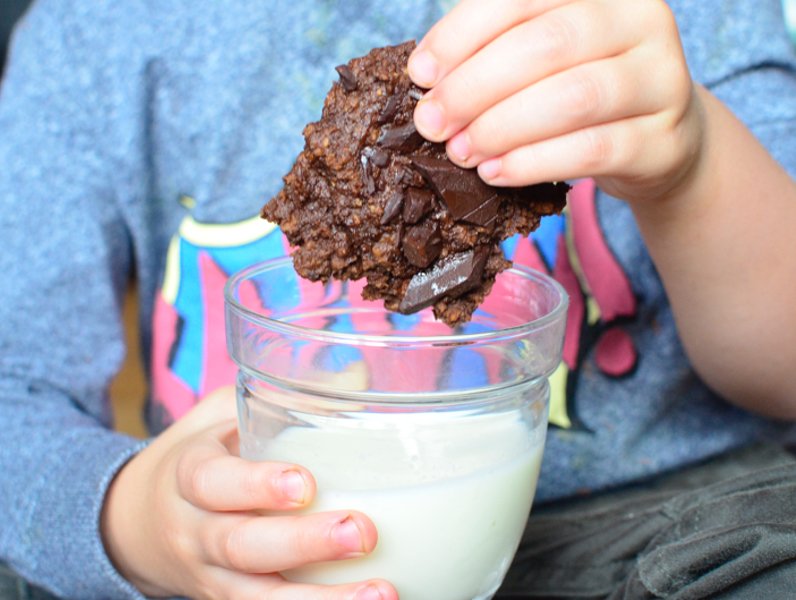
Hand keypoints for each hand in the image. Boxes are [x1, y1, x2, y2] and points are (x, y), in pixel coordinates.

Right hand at [101, 386, 394, 599]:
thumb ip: (274, 398)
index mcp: (190, 475)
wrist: (138, 523)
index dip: (256, 485)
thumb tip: (356, 376)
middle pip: (242, 545)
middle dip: (304, 543)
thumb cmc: (201, 457)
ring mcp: (209, 576)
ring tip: (381, 593)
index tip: (305, 484)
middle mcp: (194, 531)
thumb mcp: (220, 416)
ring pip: (257, 598)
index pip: (213, 481)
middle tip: (362, 532)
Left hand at [409, 0, 703, 201]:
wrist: (660, 142)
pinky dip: (532, 164)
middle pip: (546, 45)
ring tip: (461, 152)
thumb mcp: (546, 59)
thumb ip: (496, 54)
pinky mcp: (661, 141)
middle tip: (432, 124)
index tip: (420, 74)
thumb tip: (426, 78)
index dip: (462, 34)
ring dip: (501, 129)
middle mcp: (640, 20)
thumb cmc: (585, 91)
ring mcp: (661, 80)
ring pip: (572, 98)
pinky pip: (590, 150)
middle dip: (474, 88)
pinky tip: (495, 173)